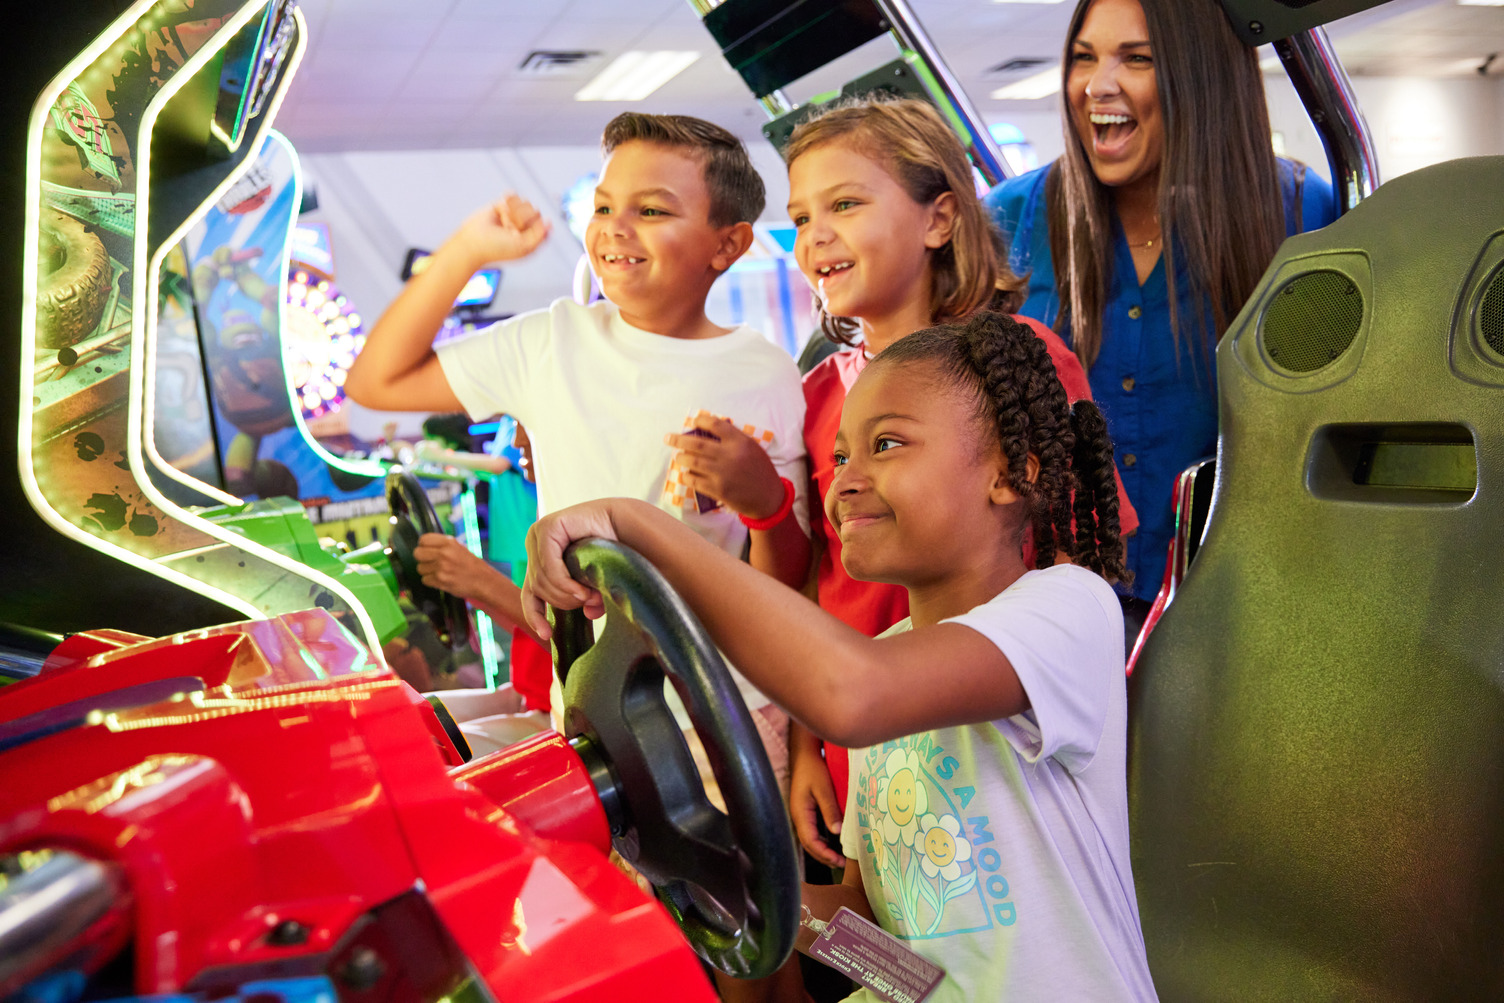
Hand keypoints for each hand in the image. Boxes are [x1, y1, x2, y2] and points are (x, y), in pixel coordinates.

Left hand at [413, 533, 499, 599]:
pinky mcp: (440, 580)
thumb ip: (442, 545)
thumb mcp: (459, 548)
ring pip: (420, 568)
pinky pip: (425, 580)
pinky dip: (431, 582)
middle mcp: (444, 553)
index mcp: (449, 542)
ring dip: (427, 572)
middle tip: (431, 563)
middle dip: (422, 559)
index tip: (428, 551)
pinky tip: (441, 580)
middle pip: (417, 553)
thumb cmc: (472, 566)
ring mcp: (441, 567)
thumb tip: (424, 546)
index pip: (423, 539)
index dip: (423, 546)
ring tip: (439, 572)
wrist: (484, 582)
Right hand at [447, 193, 550, 265]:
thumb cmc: (498, 249)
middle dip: (523, 219)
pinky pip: (512, 196)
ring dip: (514, 212)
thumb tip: (550, 222)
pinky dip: (508, 202)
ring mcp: (512, 215)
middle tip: (510, 230)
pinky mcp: (501, 205)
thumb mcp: (525, 247)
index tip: (520, 234)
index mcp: (530, 238)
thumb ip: (540, 236)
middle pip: (535, 211)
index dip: (534, 226)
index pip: (542, 223)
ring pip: (525, 202)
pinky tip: (500, 211)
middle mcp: (523, 227)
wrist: (474, 243)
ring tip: (503, 223)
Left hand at [520, 501, 619, 638]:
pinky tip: (581, 590)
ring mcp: (538, 534)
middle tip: (588, 602)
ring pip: (542, 581)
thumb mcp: (596, 583)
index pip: (529, 594)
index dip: (535, 616)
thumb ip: (588, 598)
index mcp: (540, 557)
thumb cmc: (614, 553)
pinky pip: (549, 568)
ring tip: (590, 596)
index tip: (547, 635)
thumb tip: (589, 614)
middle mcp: (535, 544)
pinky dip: (564, 584)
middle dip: (564, 603)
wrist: (626, 525)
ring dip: (567, 595)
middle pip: (537, 589)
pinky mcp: (547, 528)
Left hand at [664, 413, 783, 519]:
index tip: (693, 422)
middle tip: (668, 438)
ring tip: (678, 456)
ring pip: (692, 463)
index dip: (700, 421)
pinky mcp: (718, 490)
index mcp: (740, 442)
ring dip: (681, 458)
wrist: (769, 497)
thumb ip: (733, 438)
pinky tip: (686, 474)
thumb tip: (708, 431)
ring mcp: (722, 474)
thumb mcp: (753, 448)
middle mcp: (730, 456)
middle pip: (697, 444)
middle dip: (678, 440)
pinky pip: (695, 481)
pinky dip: (687, 476)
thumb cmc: (761, 470)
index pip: (715, 424)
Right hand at [789, 738, 845, 867]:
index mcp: (800, 813)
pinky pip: (812, 831)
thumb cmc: (813, 768)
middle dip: (824, 857)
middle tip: (842, 863)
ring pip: (809, 839)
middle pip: (808, 845)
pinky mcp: (804, 811)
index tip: (839, 861)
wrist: (804, 753)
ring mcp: (800, 814)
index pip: (810, 842)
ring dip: (822, 850)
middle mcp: (798, 817)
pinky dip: (821, 841)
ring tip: (838, 858)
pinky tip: (832, 843)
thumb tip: (837, 832)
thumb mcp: (823, 788)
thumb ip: (829, 810)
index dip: (824, 854)